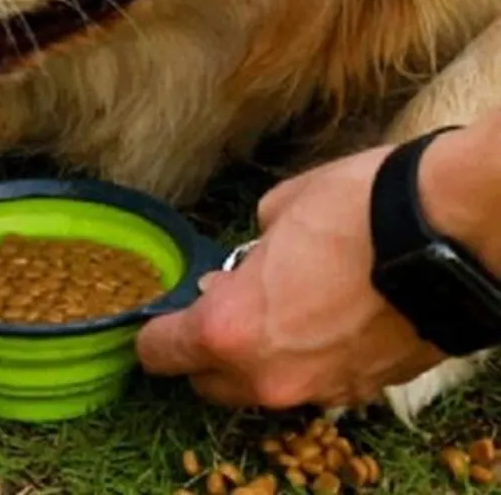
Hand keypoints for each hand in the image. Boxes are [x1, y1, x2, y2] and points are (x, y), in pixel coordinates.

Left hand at [135, 145, 444, 409]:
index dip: (154, 334)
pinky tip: (323, 318)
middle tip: (219, 309)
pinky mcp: (366, 391)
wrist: (447, 236)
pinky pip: (315, 385)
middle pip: (210, 383)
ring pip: (265, 389)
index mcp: (229, 328)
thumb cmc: (351, 211)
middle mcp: (269, 375)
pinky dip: (306, 361)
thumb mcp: (275, 212)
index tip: (160, 316)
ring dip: (258, 359)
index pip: (162, 354)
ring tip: (278, 309)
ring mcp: (321, 391)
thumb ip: (245, 254)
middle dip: (204, 352)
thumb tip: (245, 271)